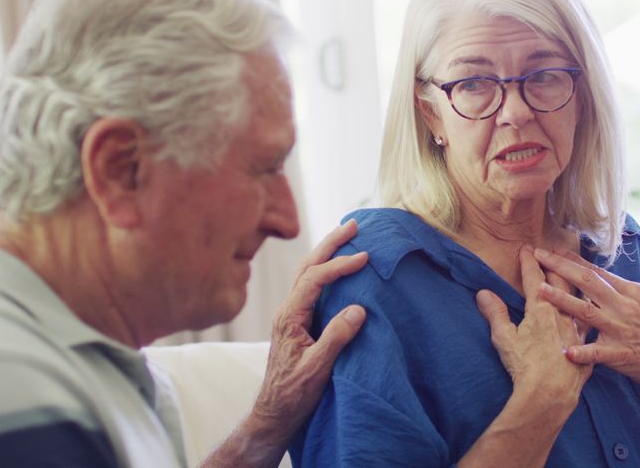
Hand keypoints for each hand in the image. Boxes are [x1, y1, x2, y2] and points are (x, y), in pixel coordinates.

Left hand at [244, 220, 368, 459]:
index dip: (339, 265)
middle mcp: (287, 311)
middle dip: (330, 244)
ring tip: (346, 235)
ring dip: (326, 252)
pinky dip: (325, 270)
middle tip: (354, 225)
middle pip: (307, 266)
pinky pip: (311, 286)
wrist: (274, 414)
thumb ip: (336, 338)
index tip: (364, 257)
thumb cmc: (293, 395)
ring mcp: (291, 315)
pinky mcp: (298, 322)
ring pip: (306, 273)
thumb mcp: (317, 369)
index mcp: (289, 318)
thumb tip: (358, 308)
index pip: (314, 280)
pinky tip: (337, 267)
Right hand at [475, 245, 590, 407]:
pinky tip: (593, 309)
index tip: (526, 248)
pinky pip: (591, 322)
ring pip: (581, 297)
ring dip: (577, 283)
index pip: (534, 278)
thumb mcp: (503, 339)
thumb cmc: (525, 366)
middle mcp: (562, 313)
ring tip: (577, 271)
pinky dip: (590, 310)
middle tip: (551, 252)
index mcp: (541, 309)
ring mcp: (577, 329)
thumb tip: (483, 293)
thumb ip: (495, 313)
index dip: (529, 261)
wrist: (551, 394)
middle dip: (555, 263)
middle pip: (561, 281)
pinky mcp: (587, 345)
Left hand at [533, 248, 639, 401]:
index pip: (596, 272)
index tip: (552, 249)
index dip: (572, 260)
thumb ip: (618, 289)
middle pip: (588, 283)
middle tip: (539, 256)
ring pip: (588, 312)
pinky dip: (583, 352)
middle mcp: (624, 306)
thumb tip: (595, 273)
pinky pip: (599, 352)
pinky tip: (567, 352)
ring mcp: (622, 329)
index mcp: (629, 292)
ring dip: (563, 301)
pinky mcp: (623, 354)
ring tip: (541, 292)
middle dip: (561, 268)